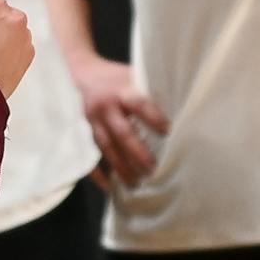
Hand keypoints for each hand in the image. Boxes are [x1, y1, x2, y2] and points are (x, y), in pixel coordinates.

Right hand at [66, 52, 168, 186]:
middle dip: (138, 153)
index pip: (139, 105)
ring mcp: (92, 122)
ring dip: (122, 168)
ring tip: (136, 183)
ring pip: (107, 148)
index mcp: (121, 91)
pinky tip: (110, 186)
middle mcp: (105, 107)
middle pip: (122, 133)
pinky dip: (98, 173)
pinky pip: (88, 155)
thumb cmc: (114, 77)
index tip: (168, 132)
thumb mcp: (131, 75)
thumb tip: (180, 106)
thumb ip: (148, 90)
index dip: (153, 118)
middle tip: (154, 169)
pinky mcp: (81, 133)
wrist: (79, 73)